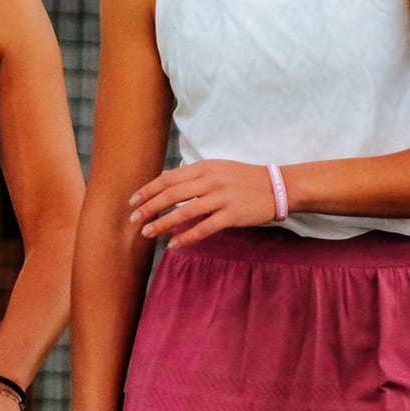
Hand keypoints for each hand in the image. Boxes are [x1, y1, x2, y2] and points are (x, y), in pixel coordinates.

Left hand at [129, 158, 277, 246]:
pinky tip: (173, 244)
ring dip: (162, 223)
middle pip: (171, 194)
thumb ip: (191, 174)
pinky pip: (203, 228)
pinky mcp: (231, 215)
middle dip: (149, 207)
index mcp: (204, 167)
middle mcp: (210, 181)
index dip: (148, 190)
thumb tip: (162, 178)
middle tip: (133, 219)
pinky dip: (186, 236)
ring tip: (147, 233)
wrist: (277, 186)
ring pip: (184, 211)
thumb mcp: (216, 168)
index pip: (168, 178)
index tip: (132, 201)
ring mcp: (221, 198)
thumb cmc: (243, 178)